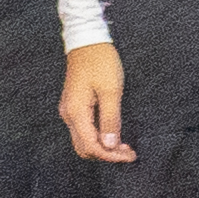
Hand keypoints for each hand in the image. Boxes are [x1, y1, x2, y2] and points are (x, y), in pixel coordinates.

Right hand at [60, 41, 133, 164]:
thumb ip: (110, 120)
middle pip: (84, 148)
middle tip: (128, 152)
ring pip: (83, 141)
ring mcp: (70, 111)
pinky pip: (84, 130)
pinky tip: (113, 134)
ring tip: (124, 146)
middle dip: (107, 155)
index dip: (111, 155)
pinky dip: (99, 137)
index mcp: (76, 112)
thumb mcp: (111, 90)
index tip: (130, 155)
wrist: (87, 41)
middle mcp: (68, 115)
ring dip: (103, 147)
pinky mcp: (74, 107)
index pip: (91, 146)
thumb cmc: (100, 61)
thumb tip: (110, 145)